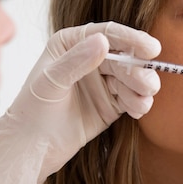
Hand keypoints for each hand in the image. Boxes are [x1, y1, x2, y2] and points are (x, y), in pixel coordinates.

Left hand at [0, 21, 160, 183]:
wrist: (30, 149)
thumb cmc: (31, 110)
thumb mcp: (50, 82)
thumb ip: (76, 61)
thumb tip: (103, 41)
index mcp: (72, 43)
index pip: (108, 34)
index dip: (132, 39)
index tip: (151, 49)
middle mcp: (89, 58)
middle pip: (124, 57)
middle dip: (139, 70)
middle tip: (148, 85)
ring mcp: (102, 82)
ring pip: (131, 78)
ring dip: (142, 88)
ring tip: (143, 101)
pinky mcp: (110, 104)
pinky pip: (131, 98)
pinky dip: (139, 103)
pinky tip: (138, 110)